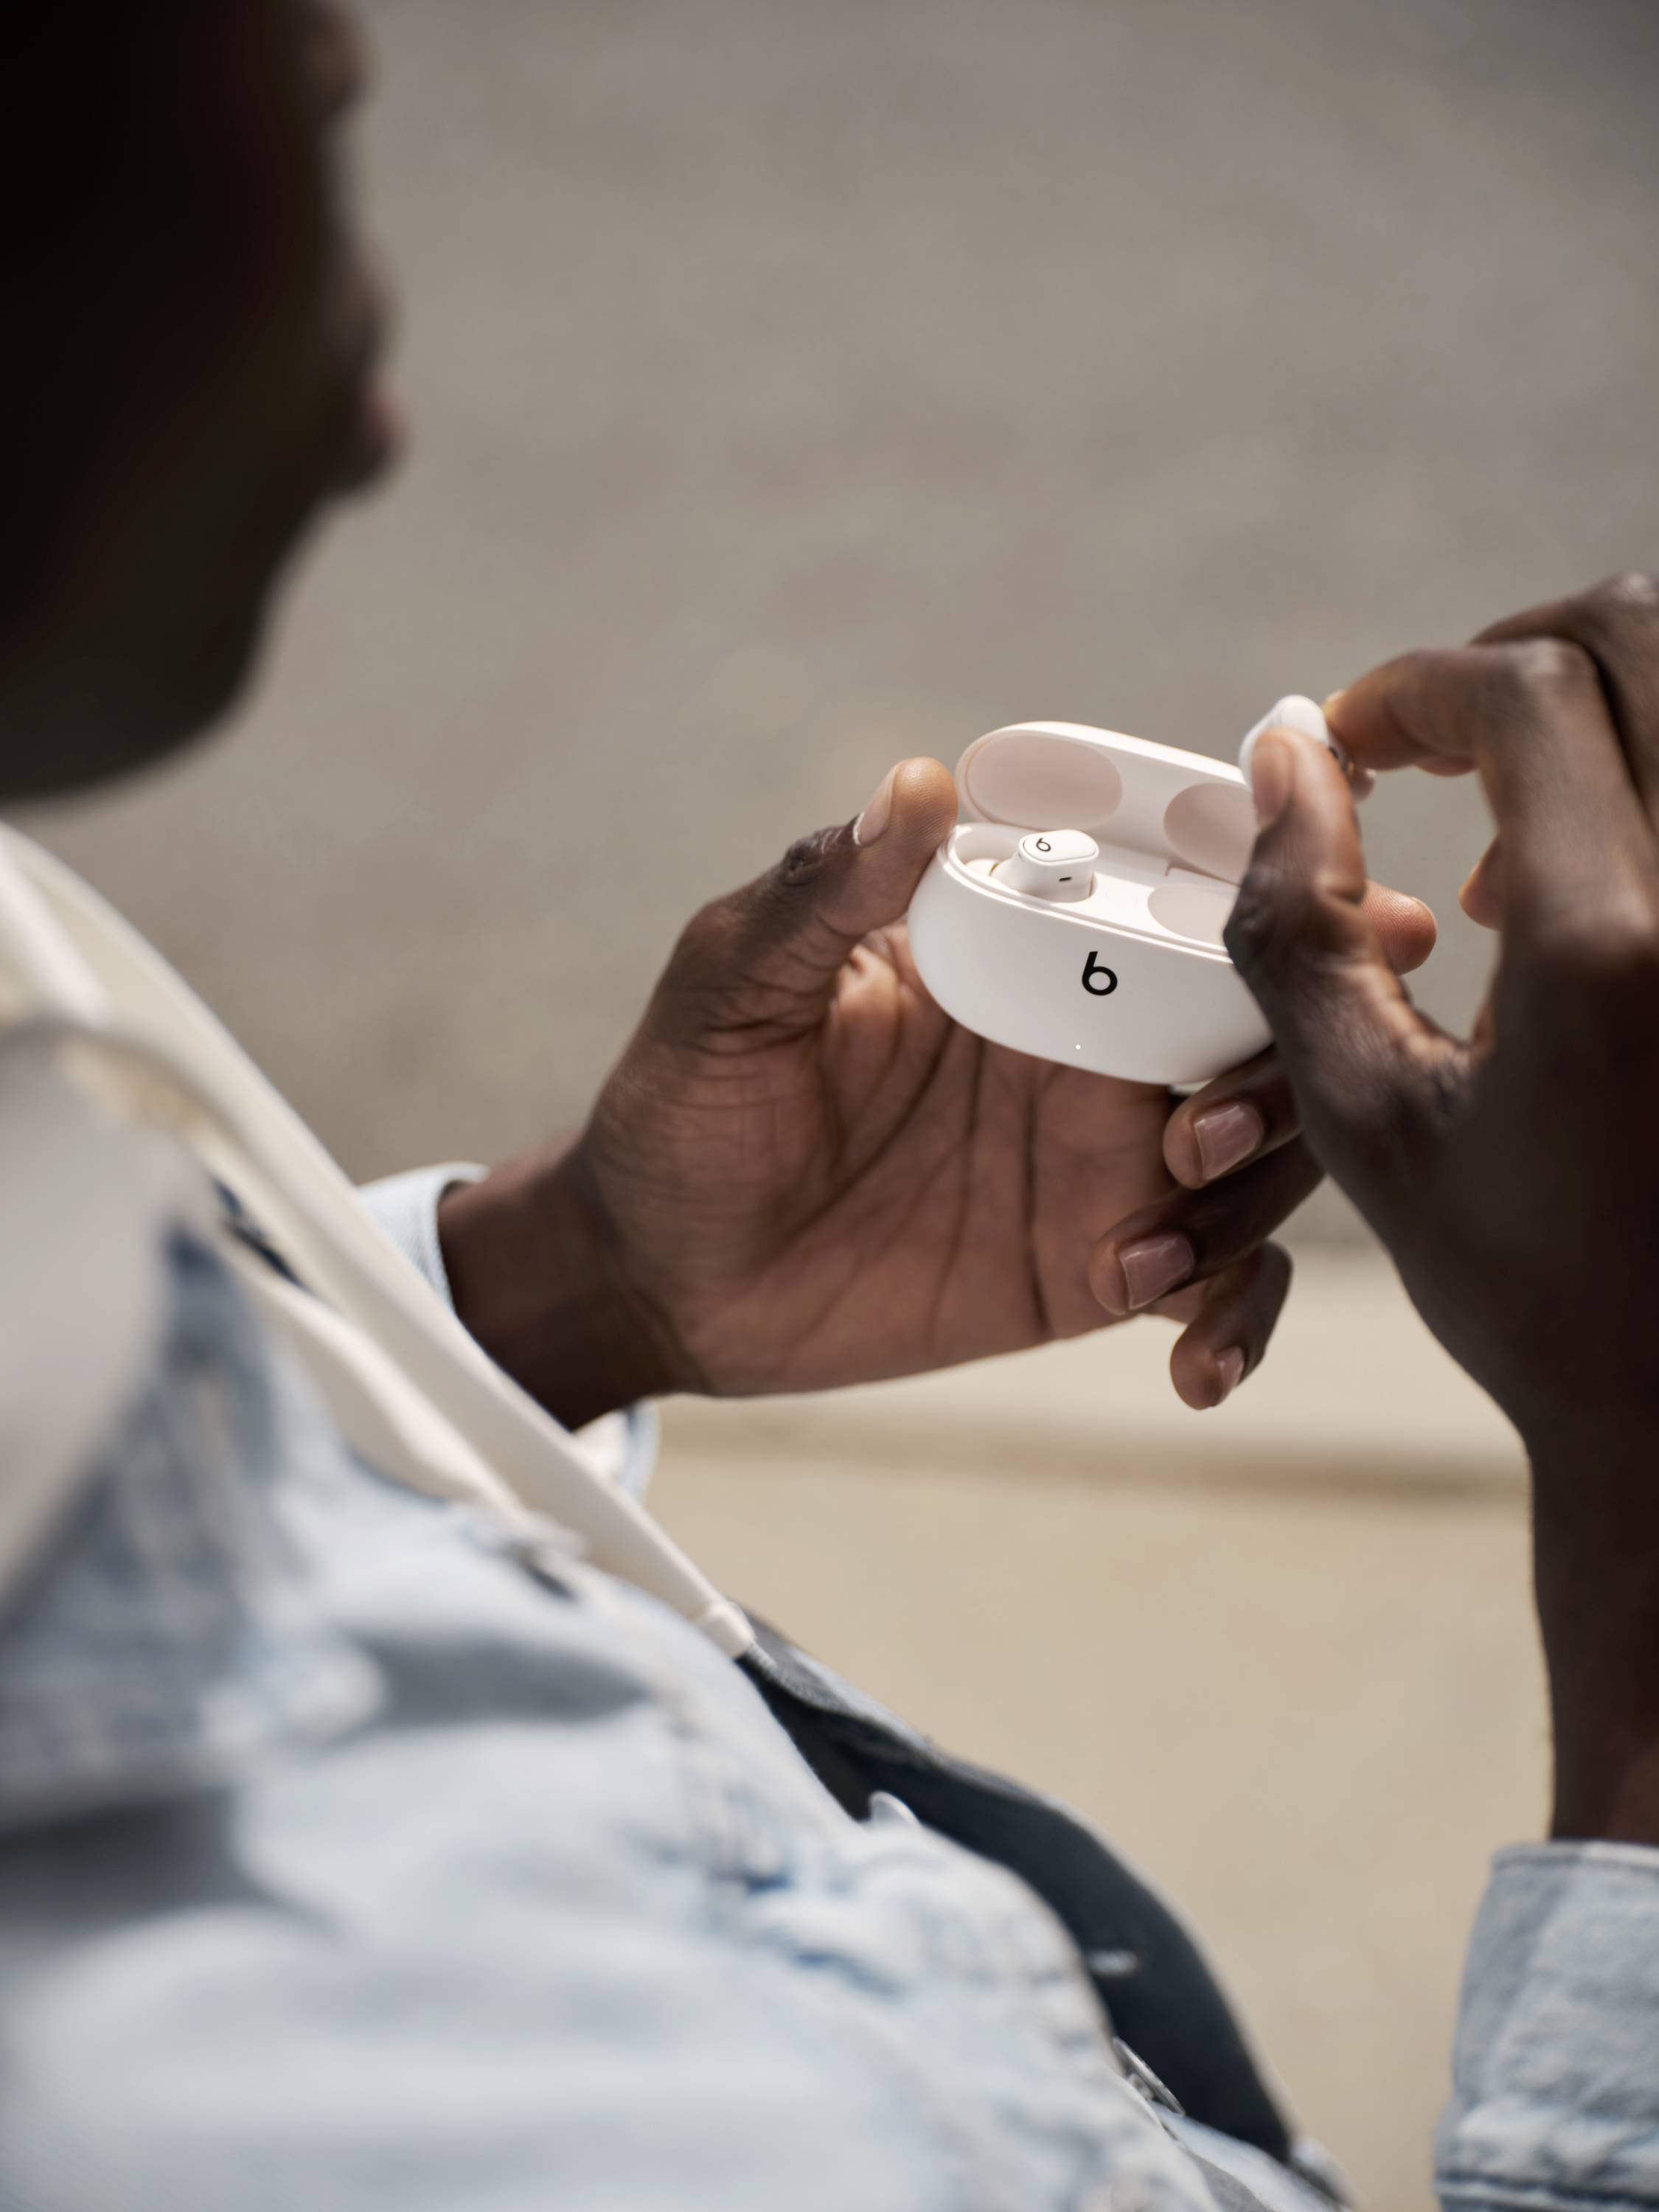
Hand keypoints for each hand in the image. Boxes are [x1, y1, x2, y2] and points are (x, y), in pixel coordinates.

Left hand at [441, 760, 1431, 1432]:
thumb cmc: (686, 1103)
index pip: (1164, 896)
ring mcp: (1104, 1156)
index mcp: (1019, 946)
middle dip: (1278, 1062)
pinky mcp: (1098, 1267)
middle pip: (1252, 1022)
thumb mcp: (733, 986)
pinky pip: (1214, 1284)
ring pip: (1261, 1151)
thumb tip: (916, 784)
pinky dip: (1237, 1319)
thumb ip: (823, 894)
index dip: (1256, 891)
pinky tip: (1192, 1367)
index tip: (1331, 902)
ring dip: (1252, 1190)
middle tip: (1201, 1125)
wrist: (661, 1274)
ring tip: (1149, 1245)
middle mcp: (1088, 1040)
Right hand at [1214, 573, 1658, 1842]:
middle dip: (1511, 661)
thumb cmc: (1519, 1281)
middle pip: (1642, 632)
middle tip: (1423, 743)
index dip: (1412, 688)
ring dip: (1591, 712)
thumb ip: (1293, 924)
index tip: (1346, 747)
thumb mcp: (1359, 1112)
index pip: (1524, 692)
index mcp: (1610, 941)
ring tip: (1499, 832)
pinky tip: (1590, 890)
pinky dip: (1644, 779)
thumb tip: (1285, 755)